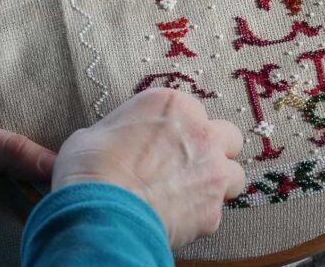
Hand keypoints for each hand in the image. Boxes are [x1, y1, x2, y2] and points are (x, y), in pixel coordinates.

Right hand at [53, 88, 245, 247]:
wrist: (100, 211)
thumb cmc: (91, 168)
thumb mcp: (94, 133)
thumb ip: (119, 131)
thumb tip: (114, 142)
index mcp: (173, 105)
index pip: (191, 112)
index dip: (178, 130)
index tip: (163, 144)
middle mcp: (201, 133)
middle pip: (227, 137)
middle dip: (214, 150)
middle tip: (189, 165)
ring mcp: (213, 172)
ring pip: (233, 174)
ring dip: (217, 183)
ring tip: (190, 195)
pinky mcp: (212, 209)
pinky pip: (215, 212)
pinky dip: (200, 216)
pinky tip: (177, 219)